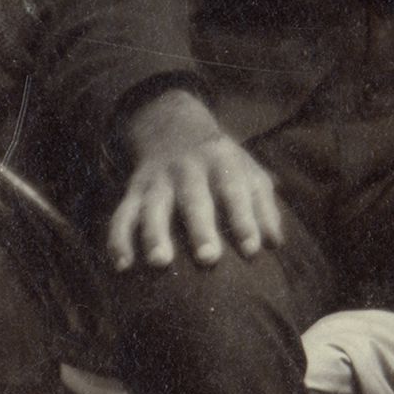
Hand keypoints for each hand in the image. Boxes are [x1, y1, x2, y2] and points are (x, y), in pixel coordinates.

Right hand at [107, 91, 286, 270]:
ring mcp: (157, 180)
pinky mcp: (133, 191)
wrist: (173, 127)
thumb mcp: (248, 173)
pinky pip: (121, 215)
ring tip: (160, 262)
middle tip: (208, 258)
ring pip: (152, 207)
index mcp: (221, 162)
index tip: (252, 250)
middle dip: (200, 228)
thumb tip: (275, 244)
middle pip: (193, 198)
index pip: (235, 191)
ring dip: (154, 233)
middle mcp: (187, 169)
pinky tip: (122, 265)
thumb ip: (264, 206)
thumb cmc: (222, 164)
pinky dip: (118, 239)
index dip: (245, 219)